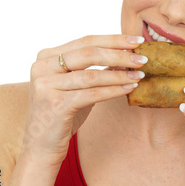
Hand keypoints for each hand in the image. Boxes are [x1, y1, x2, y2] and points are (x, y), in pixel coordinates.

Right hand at [24, 34, 145, 169]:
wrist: (42, 146)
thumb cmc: (63, 113)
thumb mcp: (78, 85)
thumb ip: (97, 68)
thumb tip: (127, 54)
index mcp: (46, 56)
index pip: (86, 41)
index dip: (113, 40)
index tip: (136, 40)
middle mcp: (42, 67)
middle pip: (89, 53)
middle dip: (119, 54)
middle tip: (142, 58)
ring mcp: (46, 85)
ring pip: (92, 75)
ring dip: (119, 74)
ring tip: (139, 75)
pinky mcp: (55, 104)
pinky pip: (92, 94)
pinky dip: (114, 90)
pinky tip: (129, 88)